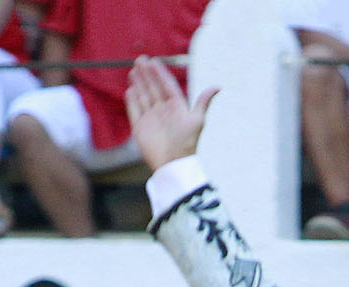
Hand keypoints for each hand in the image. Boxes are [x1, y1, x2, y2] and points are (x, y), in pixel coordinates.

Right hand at [126, 55, 216, 169]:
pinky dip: (132, 99)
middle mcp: (164, 111)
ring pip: (143, 96)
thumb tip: (218, 86)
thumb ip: (204, 102)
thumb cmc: (186, 142)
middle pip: (154, 88)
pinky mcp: (140, 127)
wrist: (172, 163)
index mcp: (177, 108)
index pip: (167, 86)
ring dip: (139, 83)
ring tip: (134, 70)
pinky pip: (135, 110)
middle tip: (140, 60)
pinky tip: (130, 89)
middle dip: (147, 74)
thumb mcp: (197, 120)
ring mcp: (151, 118)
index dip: (160, 74)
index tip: (153, 61)